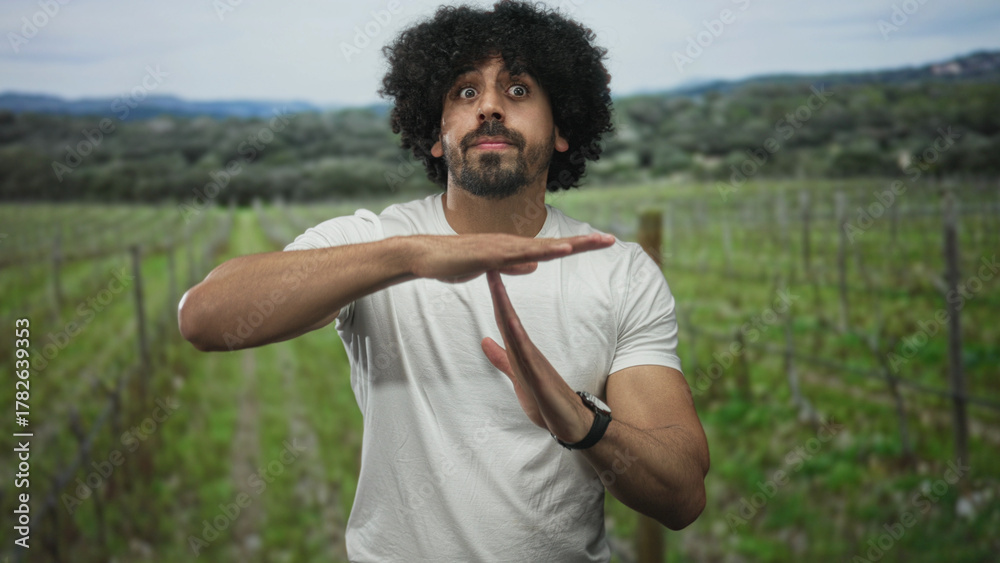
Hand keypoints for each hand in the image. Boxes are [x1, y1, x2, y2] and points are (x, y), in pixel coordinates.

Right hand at [407, 232, 613, 283]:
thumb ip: (512, 266)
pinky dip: (542, 252)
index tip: (600, 244)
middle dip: (584, 243)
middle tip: (611, 240)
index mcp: (513, 249)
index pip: (551, 249)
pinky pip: (520, 254)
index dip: (577, 246)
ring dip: (569, 246)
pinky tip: (560, 251)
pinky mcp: (490, 254)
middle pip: (554, 244)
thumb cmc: (454, 262)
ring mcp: (502, 247)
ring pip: (542, 247)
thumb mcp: (489, 267)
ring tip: (594, 243)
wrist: (426, 257)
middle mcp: (512, 244)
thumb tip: (535, 266)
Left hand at [480, 270, 593, 442]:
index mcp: (520, 350)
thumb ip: (502, 359)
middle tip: (490, 263)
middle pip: (509, 316)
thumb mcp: (517, 376)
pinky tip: (510, 324)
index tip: (487, 271)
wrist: (571, 422)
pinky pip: (526, 355)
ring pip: (516, 330)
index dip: (495, 296)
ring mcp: (534, 362)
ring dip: (505, 307)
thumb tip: (485, 340)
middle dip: (498, 291)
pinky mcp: (540, 377)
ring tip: (497, 284)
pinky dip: (518, 338)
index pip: (505, 317)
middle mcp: (527, 351)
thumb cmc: (546, 401)